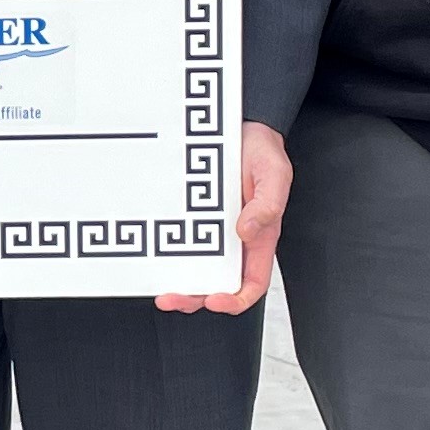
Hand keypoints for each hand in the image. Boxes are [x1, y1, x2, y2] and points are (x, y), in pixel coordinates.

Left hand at [157, 121, 290, 315]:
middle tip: (170, 299)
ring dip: (178, 282)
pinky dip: (167, 253)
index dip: (235, 300)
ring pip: (194, 268)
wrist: (243, 128)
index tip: (215, 301)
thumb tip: (246, 232)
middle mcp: (234, 241)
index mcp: (260, 240)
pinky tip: (154, 254)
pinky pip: (179, 240)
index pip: (251, 284)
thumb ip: (267, 205)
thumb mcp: (275, 176)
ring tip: (159, 289)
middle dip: (194, 297)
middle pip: (216, 283)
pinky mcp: (192, 216)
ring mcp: (211, 230)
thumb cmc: (263, 153)